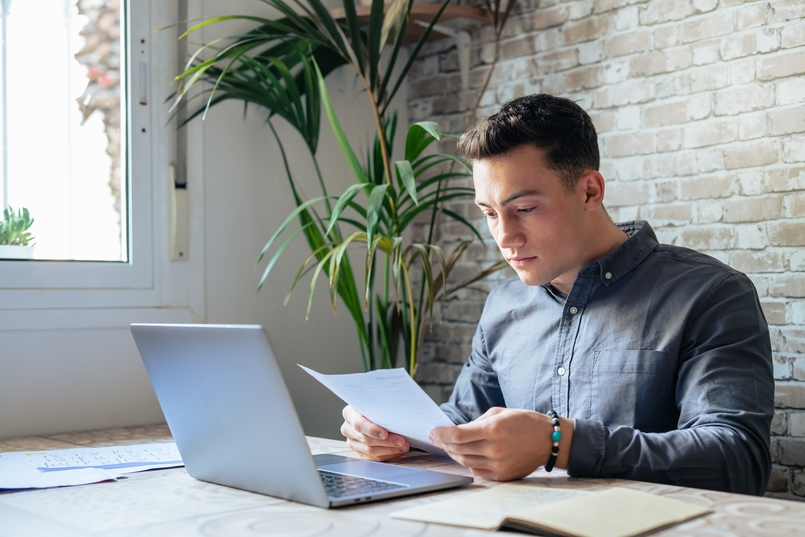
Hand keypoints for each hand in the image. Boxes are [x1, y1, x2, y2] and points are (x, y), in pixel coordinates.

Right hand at [340, 405, 409, 460]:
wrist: (372, 413)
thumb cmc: (375, 407)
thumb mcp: (375, 403)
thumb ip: (381, 408)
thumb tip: (396, 415)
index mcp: (349, 414)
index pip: (359, 424)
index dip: (372, 430)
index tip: (385, 434)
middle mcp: (348, 428)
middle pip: (366, 439)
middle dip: (386, 441)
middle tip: (400, 441)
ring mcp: (352, 441)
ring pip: (369, 450)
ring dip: (389, 450)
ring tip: (402, 446)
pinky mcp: (359, 452)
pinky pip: (372, 458)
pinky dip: (387, 455)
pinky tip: (397, 451)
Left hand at [429, 407, 573, 480]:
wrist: (549, 441)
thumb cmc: (524, 422)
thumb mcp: (499, 413)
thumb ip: (477, 422)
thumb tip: (459, 431)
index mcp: (493, 430)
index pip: (457, 435)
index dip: (441, 435)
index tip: (433, 433)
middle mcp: (494, 449)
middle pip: (458, 450)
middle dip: (444, 444)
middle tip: (436, 439)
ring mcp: (498, 464)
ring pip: (465, 462)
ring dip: (454, 454)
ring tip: (449, 447)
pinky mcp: (502, 475)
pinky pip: (477, 471)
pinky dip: (467, 463)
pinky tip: (465, 455)